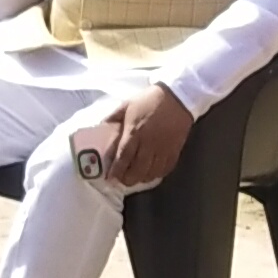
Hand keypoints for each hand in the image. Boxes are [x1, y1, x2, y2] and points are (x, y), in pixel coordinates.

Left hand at [80, 84, 195, 190]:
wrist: (178, 97)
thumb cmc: (149, 100)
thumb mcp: (126, 105)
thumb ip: (113, 118)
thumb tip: (100, 127)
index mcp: (134, 132)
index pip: (123, 157)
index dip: (116, 170)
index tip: (110, 178)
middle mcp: (149, 144)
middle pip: (138, 169)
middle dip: (128, 179)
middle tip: (122, 180)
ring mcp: (163, 148)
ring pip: (152, 172)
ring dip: (142, 178)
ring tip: (136, 178)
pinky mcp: (175, 150)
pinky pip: (166, 168)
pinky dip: (157, 174)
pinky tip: (151, 173)